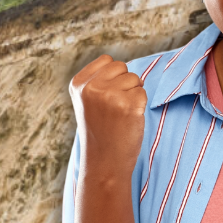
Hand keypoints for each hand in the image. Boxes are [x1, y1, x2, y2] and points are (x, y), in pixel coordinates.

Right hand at [69, 54, 146, 175]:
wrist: (104, 162)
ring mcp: (110, 96)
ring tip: (121, 115)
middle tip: (115, 108)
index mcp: (78, 84)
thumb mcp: (87, 102)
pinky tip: (129, 120)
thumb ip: (97, 80)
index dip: (113, 77)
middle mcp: (91, 87)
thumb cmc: (99, 131)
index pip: (106, 60)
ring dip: (133, 95)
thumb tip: (123, 67)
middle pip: (122, 67)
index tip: (106, 98)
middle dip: (124, 84)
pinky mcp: (128, 106)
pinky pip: (143, 93)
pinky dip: (140, 106)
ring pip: (135, 79)